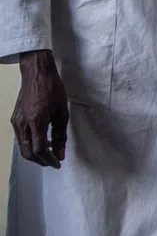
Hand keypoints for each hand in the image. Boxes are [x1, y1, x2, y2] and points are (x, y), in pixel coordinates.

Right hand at [12, 50, 68, 167]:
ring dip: (35, 154)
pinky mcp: (15, 119)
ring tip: (50, 152)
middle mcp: (22, 124)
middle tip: (54, 161)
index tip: (59, 163)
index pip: (39, 150)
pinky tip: (42, 141)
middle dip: (41, 161)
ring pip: (22, 147)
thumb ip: (61, 134)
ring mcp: (16, 121)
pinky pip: (21, 138)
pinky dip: (30, 144)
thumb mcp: (62, 112)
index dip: (49, 160)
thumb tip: (61, 153)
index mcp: (36, 122)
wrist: (37, 73)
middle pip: (28, 152)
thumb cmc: (52, 89)